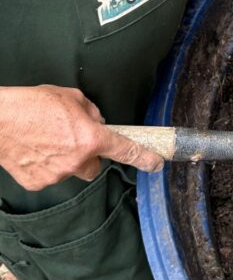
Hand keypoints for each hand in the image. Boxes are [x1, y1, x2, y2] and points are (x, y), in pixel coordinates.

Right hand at [0, 85, 164, 190]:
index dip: (143, 158)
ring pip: (70, 171)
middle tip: (70, 140)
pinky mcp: (37, 182)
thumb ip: (90, 111)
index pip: (125, 150)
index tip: (155, 163)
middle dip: (87, 155)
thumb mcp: (69, 97)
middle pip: (94, 166)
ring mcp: (56, 174)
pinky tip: (33, 151)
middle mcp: (77, 160)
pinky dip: (44, 166)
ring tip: (44, 141)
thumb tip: (96, 121)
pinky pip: (49, 176)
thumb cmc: (29, 105)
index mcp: (90, 137)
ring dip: (64, 159)